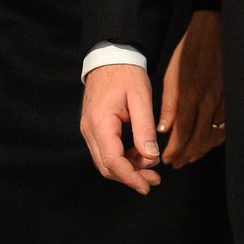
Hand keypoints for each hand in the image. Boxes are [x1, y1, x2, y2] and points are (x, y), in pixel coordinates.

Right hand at [80, 64, 161, 193]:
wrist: (111, 57)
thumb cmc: (127, 74)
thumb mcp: (141, 98)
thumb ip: (145, 129)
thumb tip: (151, 158)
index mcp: (100, 122)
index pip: (113, 161)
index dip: (131, 178)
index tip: (147, 186)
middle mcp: (89, 129)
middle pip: (107, 167)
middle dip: (131, 176)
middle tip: (155, 179)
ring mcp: (88, 130)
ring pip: (105, 162)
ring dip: (128, 169)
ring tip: (151, 167)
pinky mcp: (93, 128)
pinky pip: (105, 152)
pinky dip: (123, 158)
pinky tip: (140, 154)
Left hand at [157, 10, 225, 167]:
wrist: (213, 34)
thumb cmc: (189, 53)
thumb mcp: (172, 76)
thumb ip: (169, 105)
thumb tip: (164, 130)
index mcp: (191, 96)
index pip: (183, 133)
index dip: (175, 150)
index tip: (166, 159)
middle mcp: (210, 102)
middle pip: (199, 139)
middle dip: (186, 155)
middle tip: (175, 163)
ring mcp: (223, 102)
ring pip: (214, 136)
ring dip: (200, 150)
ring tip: (188, 157)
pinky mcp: (231, 100)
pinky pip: (224, 127)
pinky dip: (215, 139)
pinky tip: (206, 142)